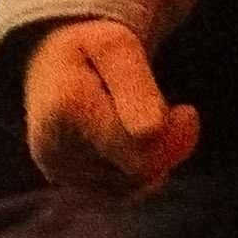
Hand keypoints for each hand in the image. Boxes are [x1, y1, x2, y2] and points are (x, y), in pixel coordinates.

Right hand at [22, 18, 198, 199]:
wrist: (49, 65)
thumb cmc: (90, 51)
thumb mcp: (114, 44)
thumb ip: (134, 79)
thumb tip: (151, 130)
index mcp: (63, 107)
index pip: (137, 145)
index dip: (172, 135)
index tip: (189, 111)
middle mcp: (52, 147)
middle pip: (139, 169)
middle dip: (163, 144)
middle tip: (169, 111)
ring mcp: (60, 172)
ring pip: (135, 184)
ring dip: (151, 156)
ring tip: (134, 119)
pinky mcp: (71, 186)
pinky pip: (126, 192)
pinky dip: (138, 170)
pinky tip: (128, 141)